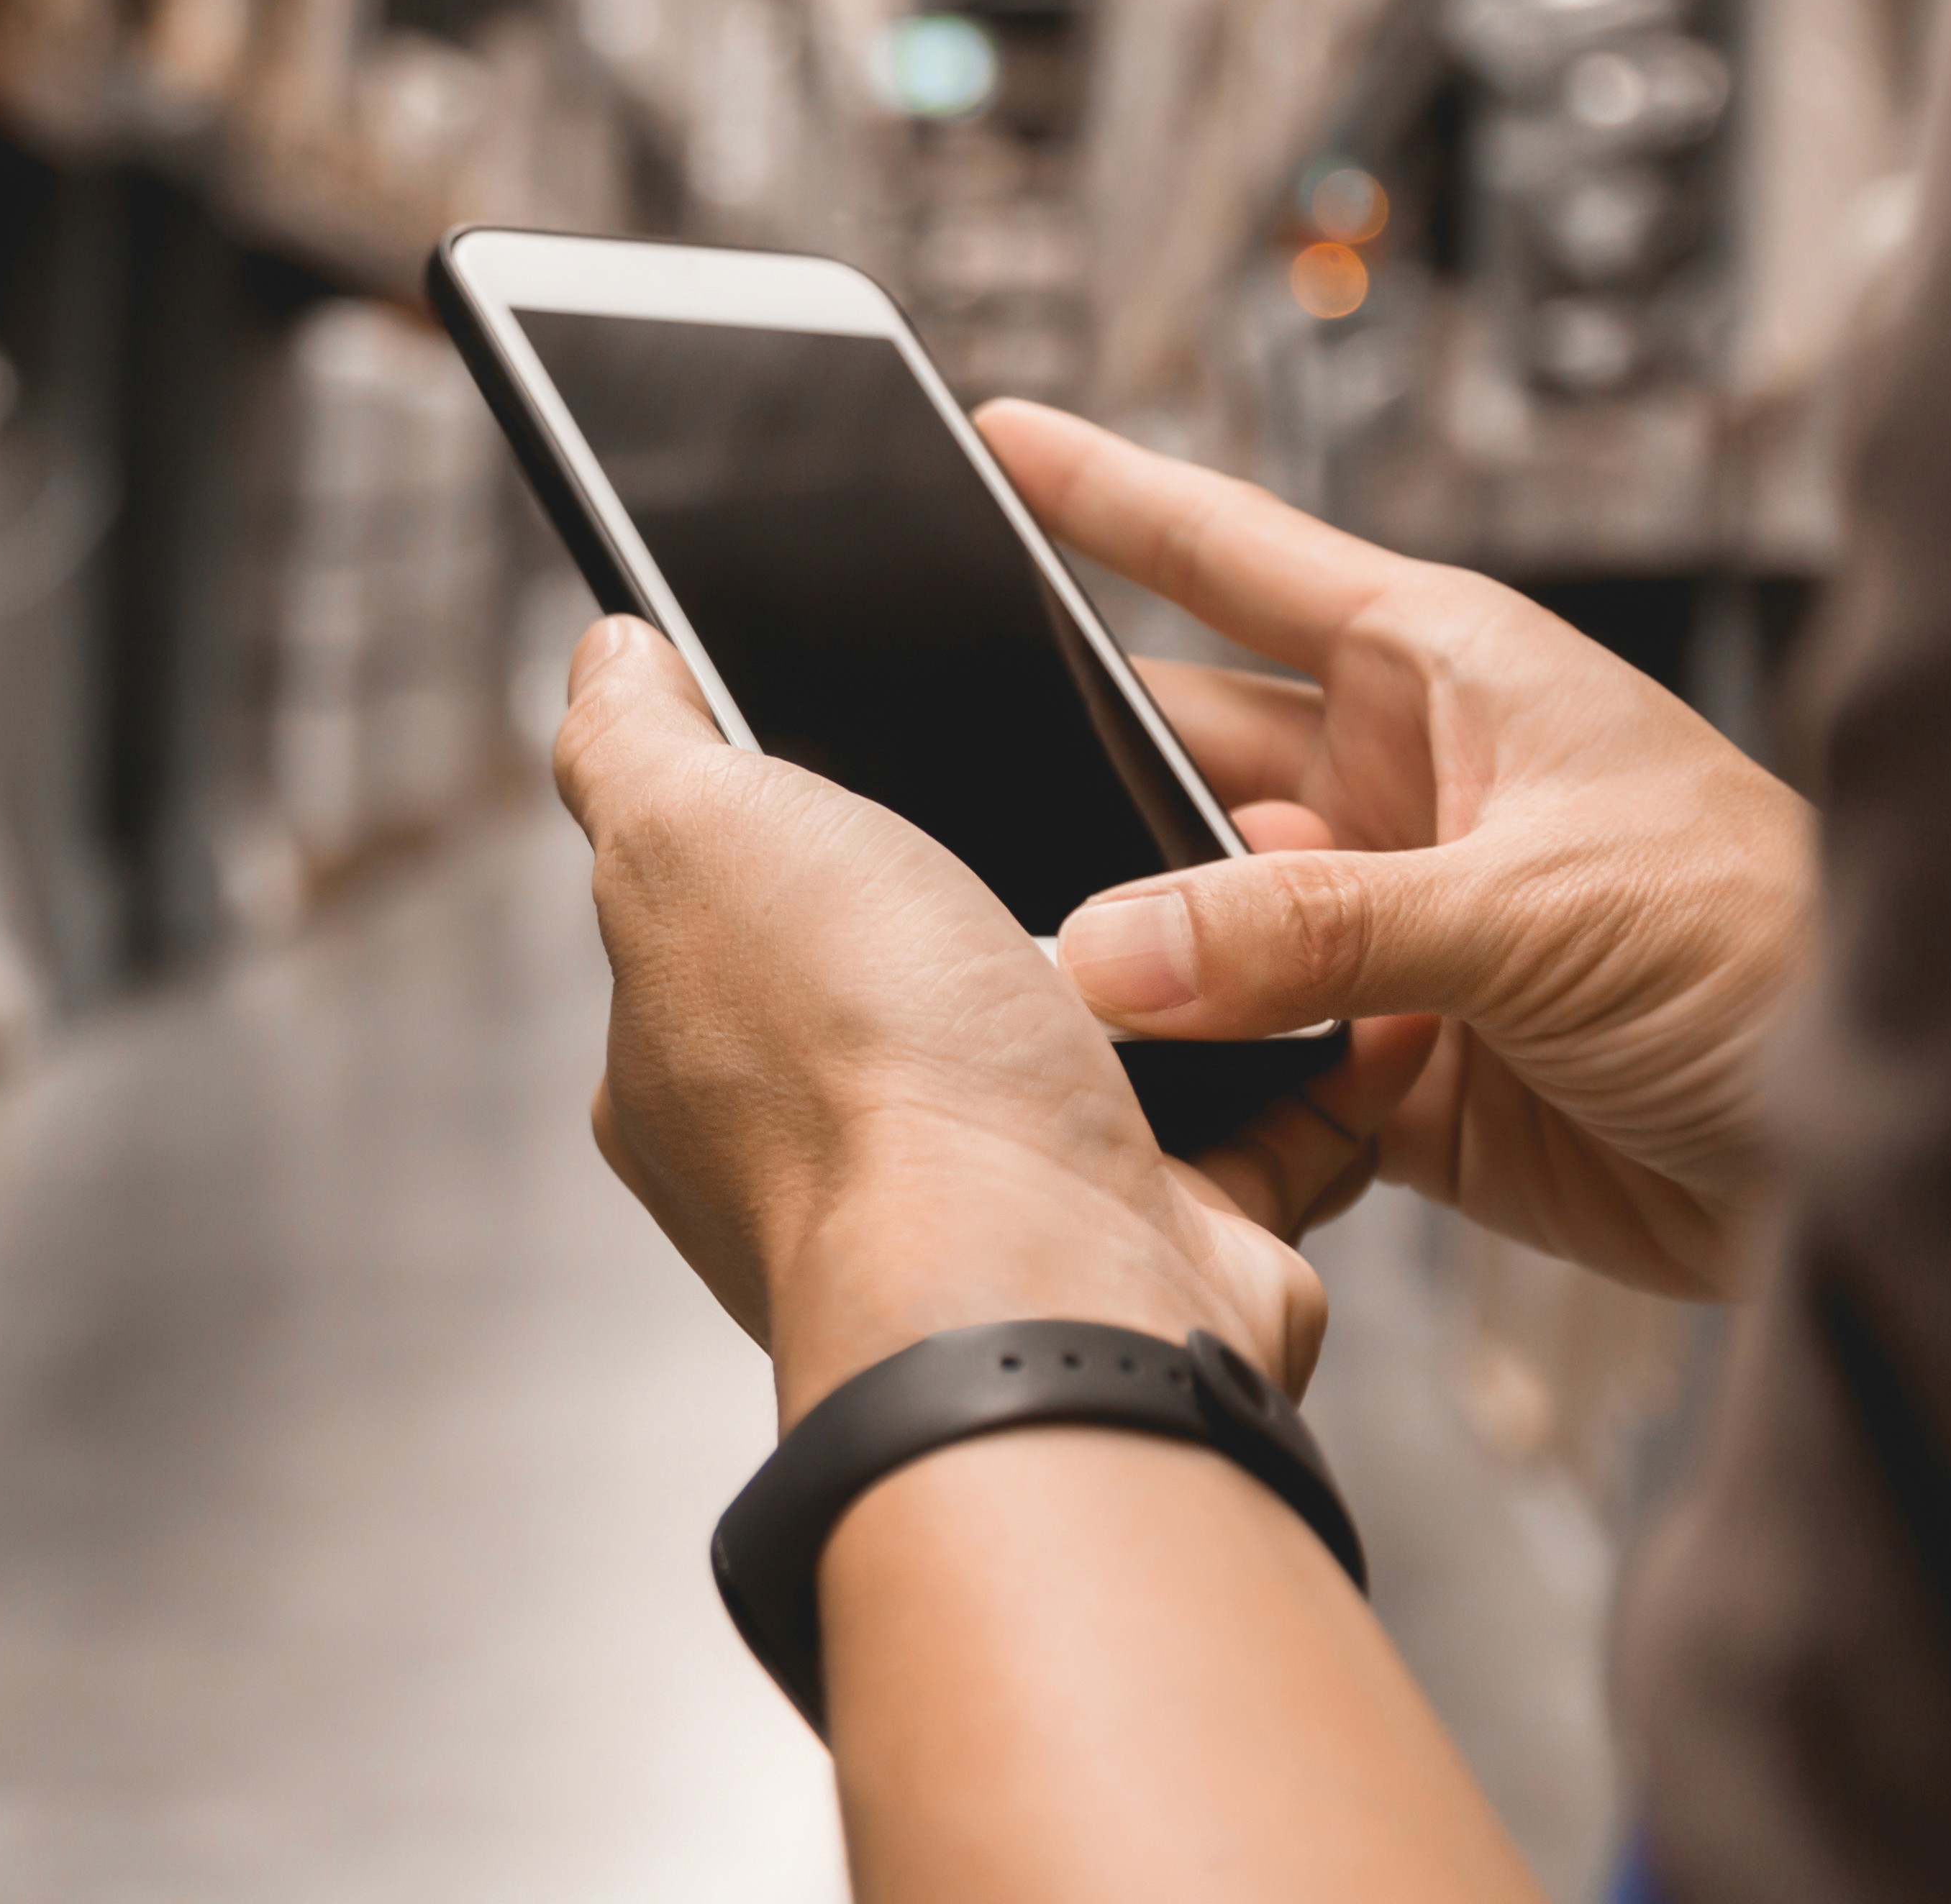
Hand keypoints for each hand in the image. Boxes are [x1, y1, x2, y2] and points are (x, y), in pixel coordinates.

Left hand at [554, 616, 1414, 1420]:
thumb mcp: (690, 837)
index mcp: (701, 1057)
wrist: (1045, 1291)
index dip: (811, 806)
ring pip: (1109, 1025)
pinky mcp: (1153, 1227)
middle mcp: (836, 1142)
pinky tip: (1344, 964)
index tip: (908, 726)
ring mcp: (998, 1194)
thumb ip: (629, 748)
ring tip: (1252, 839)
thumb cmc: (858, 1070)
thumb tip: (606, 659)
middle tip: (1109, 773)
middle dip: (1037, 866)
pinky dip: (1308, 1041)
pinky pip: (1255, 1112)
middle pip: (940, 950)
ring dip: (1188, 939)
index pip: (739, 900)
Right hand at [978, 401, 1817, 1298]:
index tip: (992, 429)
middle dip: (1074, 776)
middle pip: (1179, 756)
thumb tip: (1108, 951)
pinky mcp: (1386, 1069)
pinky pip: (1238, 1059)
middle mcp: (1401, 790)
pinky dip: (1188, 1079)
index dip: (1106, 493)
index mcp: (1445, 676)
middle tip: (953, 804)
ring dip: (1131, 951)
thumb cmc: (1780, 956)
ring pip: (1191, 918)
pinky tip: (1137, 1087)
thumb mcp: (1535, 911)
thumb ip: (1310, 929)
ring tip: (1033, 969)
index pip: (1233, 557)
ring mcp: (1385, 930)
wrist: (1878, 1163)